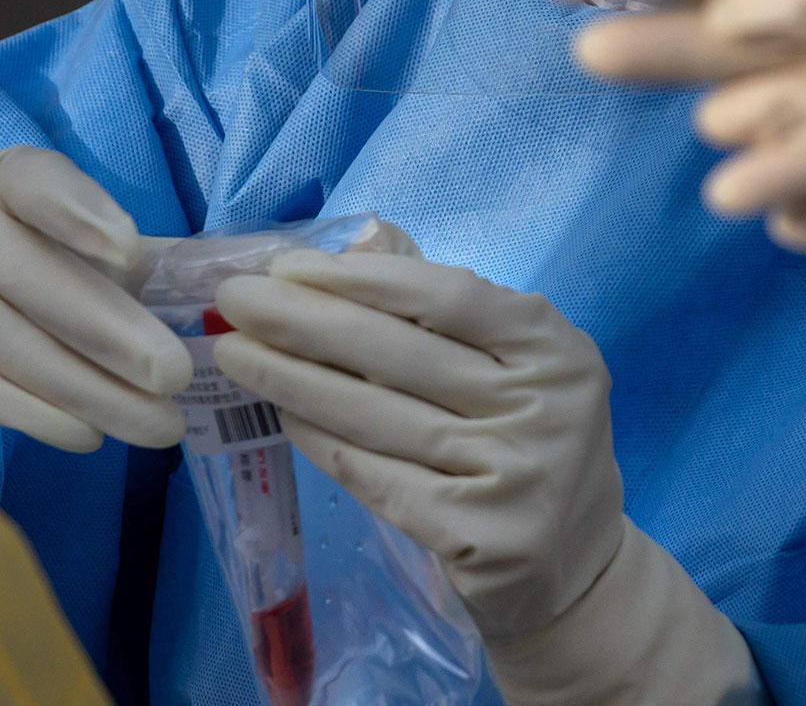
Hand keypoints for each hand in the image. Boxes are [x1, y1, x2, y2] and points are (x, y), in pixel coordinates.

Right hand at [0, 146, 190, 461]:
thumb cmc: (19, 277)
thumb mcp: (71, 249)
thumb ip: (136, 257)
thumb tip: (225, 278)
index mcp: (2, 182)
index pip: (34, 181)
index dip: (79, 212)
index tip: (130, 248)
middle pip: (26, 275)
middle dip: (108, 329)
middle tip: (175, 373)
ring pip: (6, 341)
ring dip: (88, 389)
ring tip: (157, 422)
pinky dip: (36, 415)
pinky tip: (89, 435)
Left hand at [211, 252, 762, 703]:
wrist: (574, 565)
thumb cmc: (529, 439)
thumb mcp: (514, 361)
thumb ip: (444, 300)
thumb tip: (361, 239)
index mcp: (556, 349)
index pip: (449, 296)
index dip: (363, 279)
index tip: (287, 267)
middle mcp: (544, 409)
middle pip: (402, 356)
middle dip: (303, 322)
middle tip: (232, 302)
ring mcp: (512, 477)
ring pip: (378, 417)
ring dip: (292, 380)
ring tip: (233, 354)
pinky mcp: (476, 536)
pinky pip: (376, 477)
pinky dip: (322, 442)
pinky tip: (282, 414)